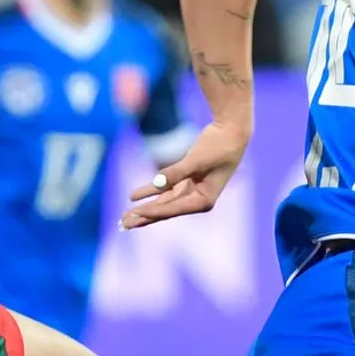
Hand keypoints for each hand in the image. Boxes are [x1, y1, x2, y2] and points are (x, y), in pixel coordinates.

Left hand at [122, 122, 250, 228]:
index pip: (173, 209)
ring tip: (124, 217)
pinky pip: (164, 189)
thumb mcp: (197, 160)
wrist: (231, 131)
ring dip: (144, 208)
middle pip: (165, 211)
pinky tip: (133, 196)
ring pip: (162, 202)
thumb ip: (176, 172)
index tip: (134, 213)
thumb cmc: (219, 147)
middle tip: (123, 224)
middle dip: (144, 217)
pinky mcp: (186, 179)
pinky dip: (149, 191)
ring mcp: (190, 190)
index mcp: (203, 201)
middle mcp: (196, 199)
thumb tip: (157, 182)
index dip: (152, 211)